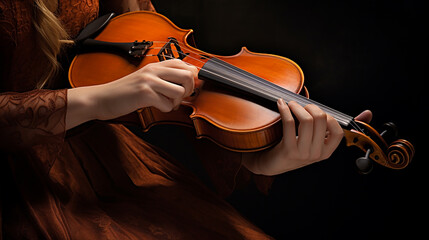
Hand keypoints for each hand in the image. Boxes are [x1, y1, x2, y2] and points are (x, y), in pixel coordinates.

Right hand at [66, 59, 196, 128]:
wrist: (101, 98)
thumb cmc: (124, 92)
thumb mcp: (144, 79)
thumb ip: (163, 78)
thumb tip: (188, 82)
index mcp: (155, 65)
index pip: (184, 63)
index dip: (191, 77)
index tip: (185, 87)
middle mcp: (153, 70)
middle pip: (187, 75)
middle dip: (189, 90)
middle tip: (179, 97)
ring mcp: (149, 81)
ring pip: (180, 91)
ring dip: (177, 101)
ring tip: (168, 103)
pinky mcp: (144, 94)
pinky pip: (167, 104)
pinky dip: (165, 109)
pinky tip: (156, 107)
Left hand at [242, 99, 343, 175]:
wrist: (271, 165)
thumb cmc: (291, 150)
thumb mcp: (310, 145)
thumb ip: (318, 132)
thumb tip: (317, 109)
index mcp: (325, 152)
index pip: (337, 132)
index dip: (329, 118)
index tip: (317, 113)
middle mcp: (317, 154)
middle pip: (321, 120)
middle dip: (311, 107)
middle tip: (301, 105)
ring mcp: (303, 153)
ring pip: (306, 120)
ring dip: (297, 107)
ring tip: (291, 104)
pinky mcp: (288, 150)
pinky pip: (289, 123)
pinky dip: (285, 110)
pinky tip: (281, 105)